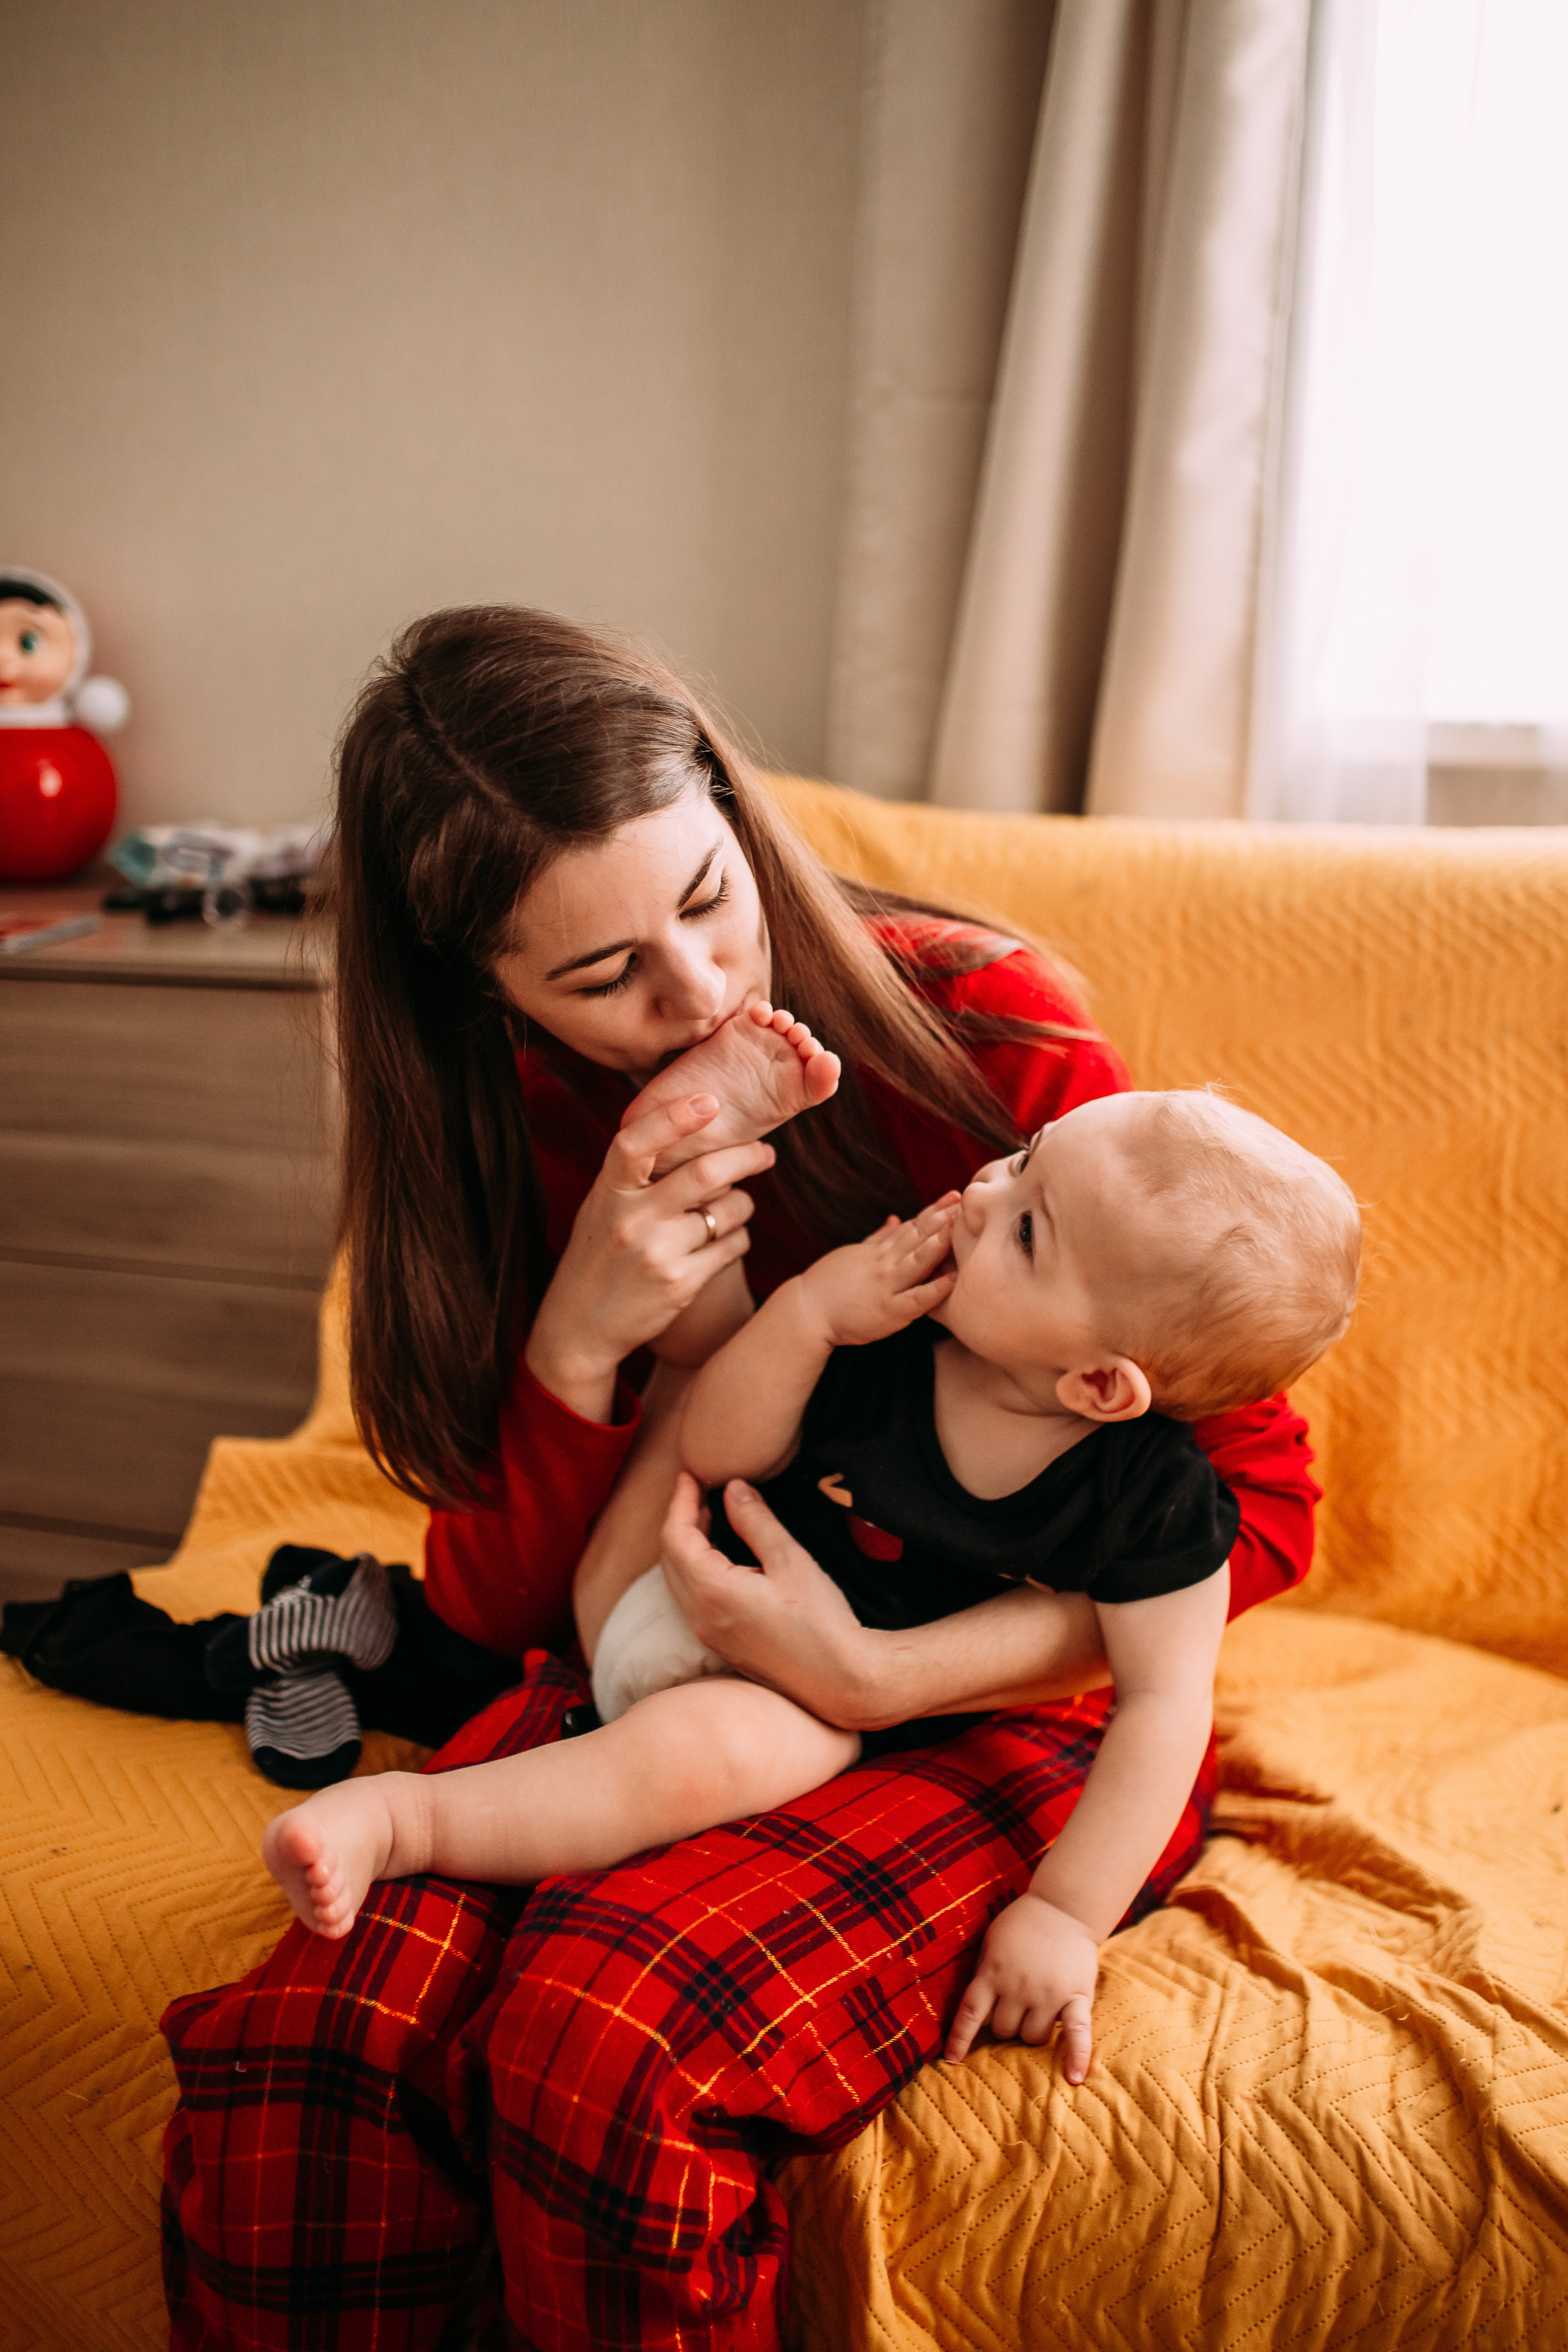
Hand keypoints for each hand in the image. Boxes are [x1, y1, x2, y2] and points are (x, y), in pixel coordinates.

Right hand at [524, 1097, 774, 1422]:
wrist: (578, 1327)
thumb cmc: (597, 1257)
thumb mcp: (602, 1208)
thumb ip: (635, 1176)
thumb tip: (690, 1130)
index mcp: (608, 1192)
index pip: (636, 1142)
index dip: (673, 1116)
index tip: (710, 1100)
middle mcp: (631, 1219)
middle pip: (705, 1173)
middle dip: (747, 1157)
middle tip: (765, 1153)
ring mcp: (657, 1253)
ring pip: (728, 1211)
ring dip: (744, 1204)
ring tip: (737, 1205)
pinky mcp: (680, 1284)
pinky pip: (733, 1246)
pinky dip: (740, 1236)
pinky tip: (728, 1238)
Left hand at [659, 1472, 879, 1724]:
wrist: (841, 1680)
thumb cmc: (821, 1621)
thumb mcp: (790, 1560)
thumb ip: (756, 1521)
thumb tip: (733, 1488)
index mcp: (712, 1591)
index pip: (676, 1536)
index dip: (680, 1501)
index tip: (690, 1475)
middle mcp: (700, 1616)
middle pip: (669, 1558)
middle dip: (680, 1519)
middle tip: (698, 1490)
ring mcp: (708, 1635)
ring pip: (678, 1580)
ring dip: (686, 1545)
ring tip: (708, 1516)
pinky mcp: (721, 1645)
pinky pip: (691, 1599)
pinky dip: (695, 1569)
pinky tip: (719, 1557)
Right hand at [795, 1198, 959, 1348]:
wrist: (805, 1311)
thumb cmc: (829, 1285)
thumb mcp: (853, 1254)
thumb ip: (878, 1238)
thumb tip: (896, 1218)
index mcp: (878, 1251)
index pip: (912, 1226)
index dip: (934, 1210)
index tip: (954, 1196)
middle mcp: (884, 1264)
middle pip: (918, 1237)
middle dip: (943, 1219)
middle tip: (967, 1202)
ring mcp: (886, 1286)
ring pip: (917, 1261)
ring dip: (939, 1244)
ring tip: (959, 1228)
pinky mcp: (888, 1311)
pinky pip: (915, 1300)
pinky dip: (934, 1290)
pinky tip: (952, 1280)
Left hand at [944, 1891, 1098, 2078]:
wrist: (1063, 1907)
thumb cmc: (1021, 1925)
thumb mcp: (992, 1944)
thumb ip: (983, 1975)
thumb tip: (975, 2015)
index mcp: (993, 1972)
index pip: (971, 2013)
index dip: (959, 2039)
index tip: (950, 2060)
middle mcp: (1019, 1987)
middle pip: (1004, 2030)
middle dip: (1005, 2025)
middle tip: (1014, 2006)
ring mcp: (1049, 1993)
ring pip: (1033, 2037)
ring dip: (1031, 2032)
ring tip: (1037, 2010)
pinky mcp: (1077, 1996)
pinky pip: (1077, 2032)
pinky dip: (1077, 2056)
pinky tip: (1074, 2079)